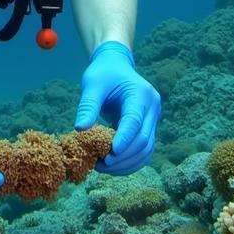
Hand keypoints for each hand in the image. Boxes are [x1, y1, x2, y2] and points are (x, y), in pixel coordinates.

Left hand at [75, 41, 160, 175]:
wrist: (116, 66)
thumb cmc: (103, 73)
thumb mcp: (92, 84)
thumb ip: (88, 106)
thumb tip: (80, 129)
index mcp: (141, 94)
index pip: (134, 121)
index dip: (124, 139)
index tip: (110, 155)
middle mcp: (152, 107)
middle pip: (143, 139)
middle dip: (123, 156)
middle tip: (100, 165)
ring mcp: (153, 119)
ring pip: (146, 150)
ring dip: (126, 163)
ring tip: (103, 167)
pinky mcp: (148, 128)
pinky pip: (143, 151)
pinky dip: (130, 162)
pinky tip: (112, 166)